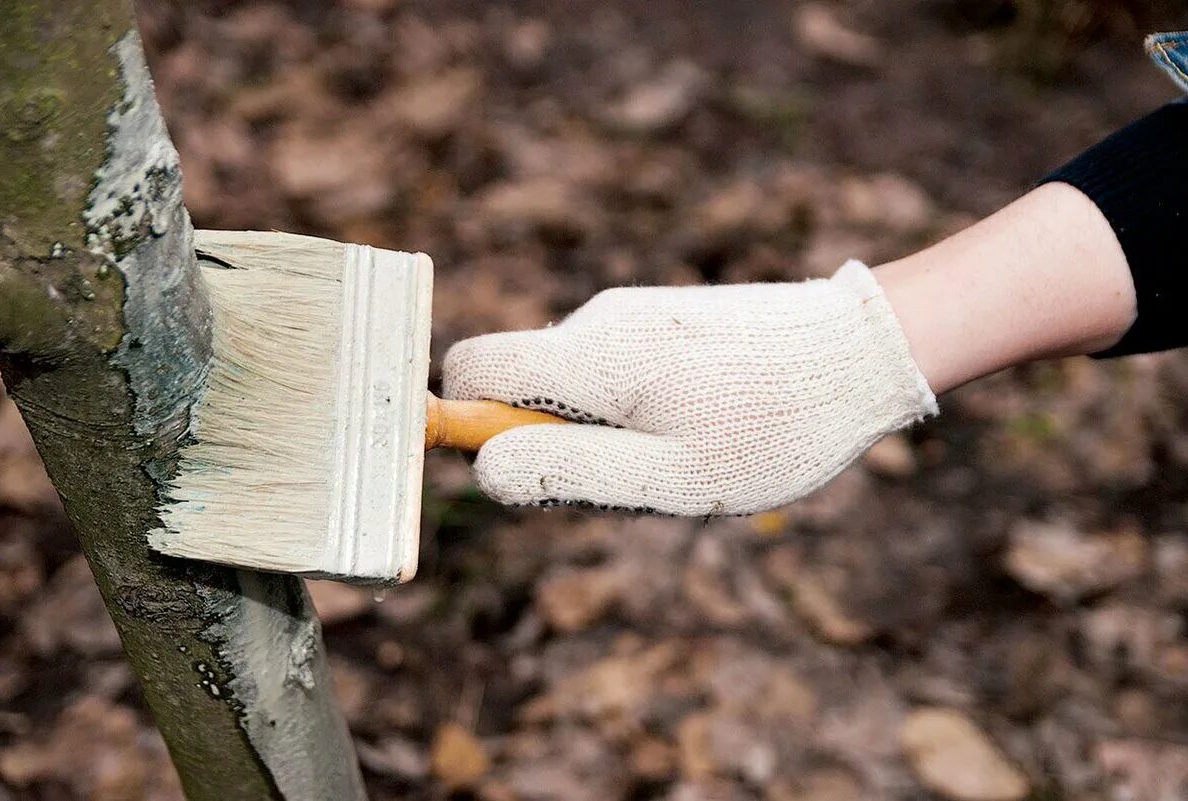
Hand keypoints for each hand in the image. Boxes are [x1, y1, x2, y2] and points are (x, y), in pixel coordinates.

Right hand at [442, 261, 936, 515]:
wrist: (871, 349)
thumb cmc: (776, 426)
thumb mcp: (670, 475)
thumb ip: (567, 471)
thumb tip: (484, 468)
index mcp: (590, 355)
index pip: (469, 367)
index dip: (468, 423)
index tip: (522, 465)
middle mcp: (601, 320)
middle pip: (523, 384)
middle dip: (555, 443)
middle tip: (641, 475)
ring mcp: (636, 313)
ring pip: (575, 385)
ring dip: (605, 434)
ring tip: (690, 453)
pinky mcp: (667, 318)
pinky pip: (616, 373)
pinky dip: (637, 412)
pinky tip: (707, 427)